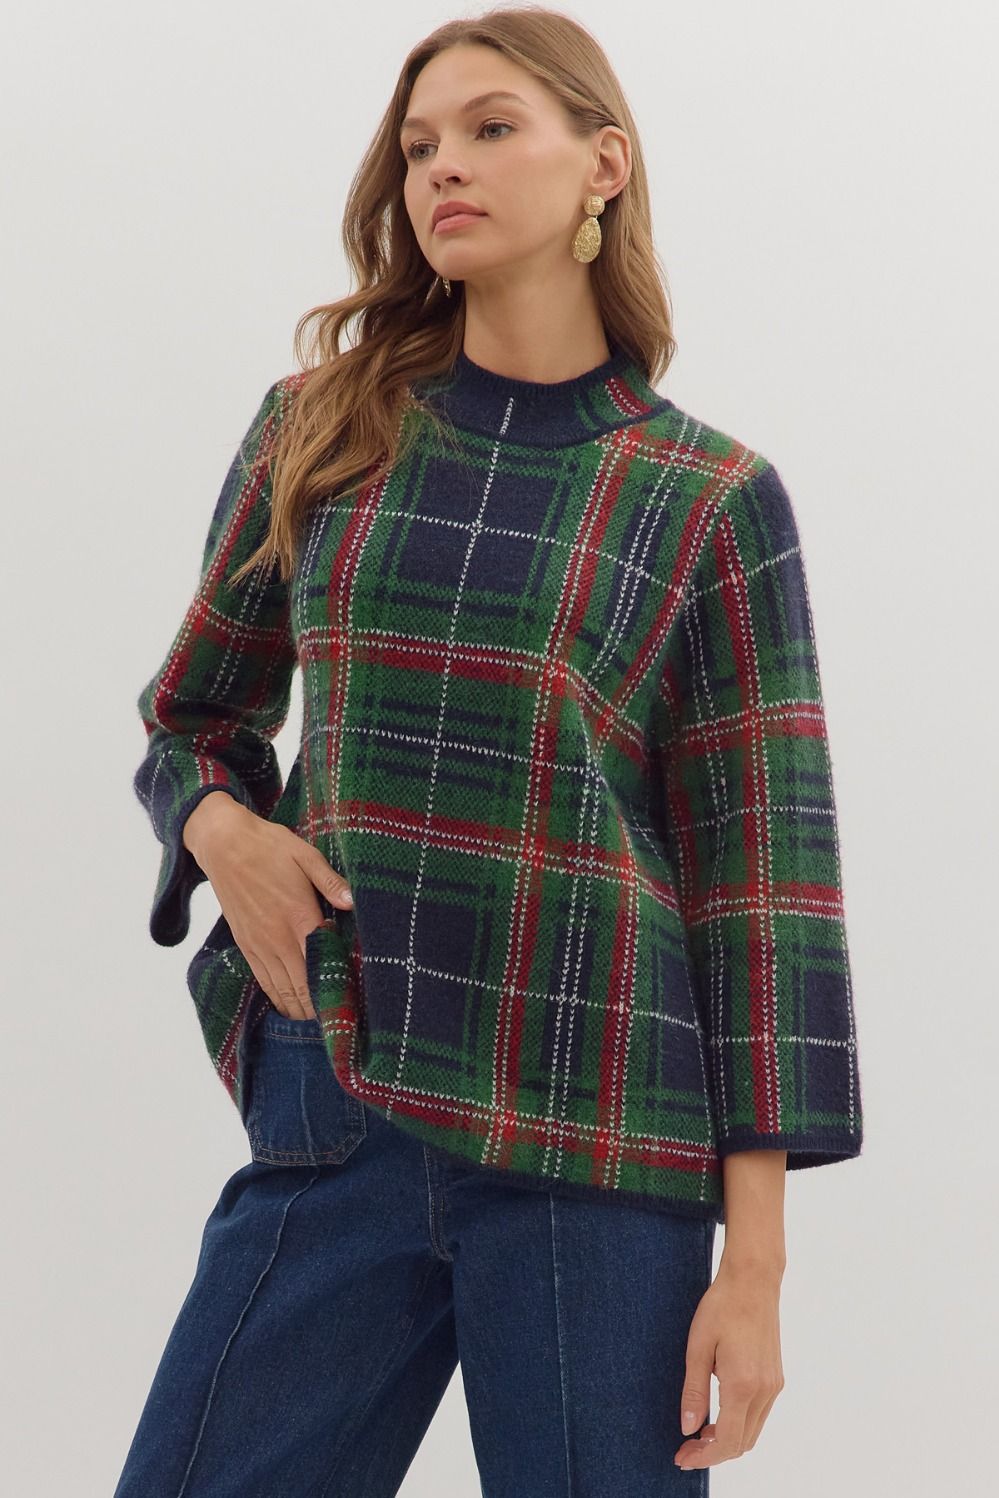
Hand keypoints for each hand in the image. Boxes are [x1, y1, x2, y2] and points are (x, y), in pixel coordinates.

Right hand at [183, 794, 354, 1019]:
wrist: (223, 843)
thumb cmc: (268, 846)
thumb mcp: (305, 855)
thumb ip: (330, 882)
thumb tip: (353, 901)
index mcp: (299, 916)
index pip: (321, 965)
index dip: (334, 989)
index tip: (349, 1005)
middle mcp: (278, 937)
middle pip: (301, 986)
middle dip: (318, 1009)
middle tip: (336, 1024)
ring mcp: (259, 943)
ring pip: (281, 989)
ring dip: (298, 1009)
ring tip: (316, 1025)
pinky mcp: (245, 943)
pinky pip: (263, 980)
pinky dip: (277, 998)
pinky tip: (288, 1007)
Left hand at [674, 1257, 784, 1471]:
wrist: (753, 1280)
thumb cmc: (721, 1307)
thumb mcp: (697, 1347)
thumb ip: (694, 1391)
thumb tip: (688, 1429)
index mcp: (742, 1385)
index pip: (727, 1442)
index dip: (703, 1457)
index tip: (681, 1457)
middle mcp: (764, 1391)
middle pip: (742, 1444)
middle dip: (713, 1454)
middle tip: (685, 1449)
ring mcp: (774, 1385)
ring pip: (752, 1432)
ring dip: (727, 1441)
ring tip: (698, 1435)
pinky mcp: (776, 1378)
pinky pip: (758, 1415)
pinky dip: (739, 1425)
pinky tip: (717, 1415)